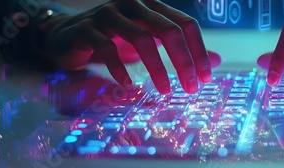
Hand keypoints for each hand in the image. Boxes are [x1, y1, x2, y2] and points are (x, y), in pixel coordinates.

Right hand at [44, 0, 220, 93]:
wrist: (66, 35)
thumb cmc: (115, 39)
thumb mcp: (151, 41)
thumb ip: (181, 49)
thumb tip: (218, 60)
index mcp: (152, 4)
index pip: (185, 23)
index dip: (199, 50)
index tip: (206, 78)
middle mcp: (132, 4)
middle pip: (167, 30)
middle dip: (184, 61)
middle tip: (192, 88)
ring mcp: (108, 14)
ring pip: (141, 38)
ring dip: (158, 68)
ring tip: (167, 90)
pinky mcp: (87, 29)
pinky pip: (109, 50)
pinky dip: (122, 70)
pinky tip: (131, 86)